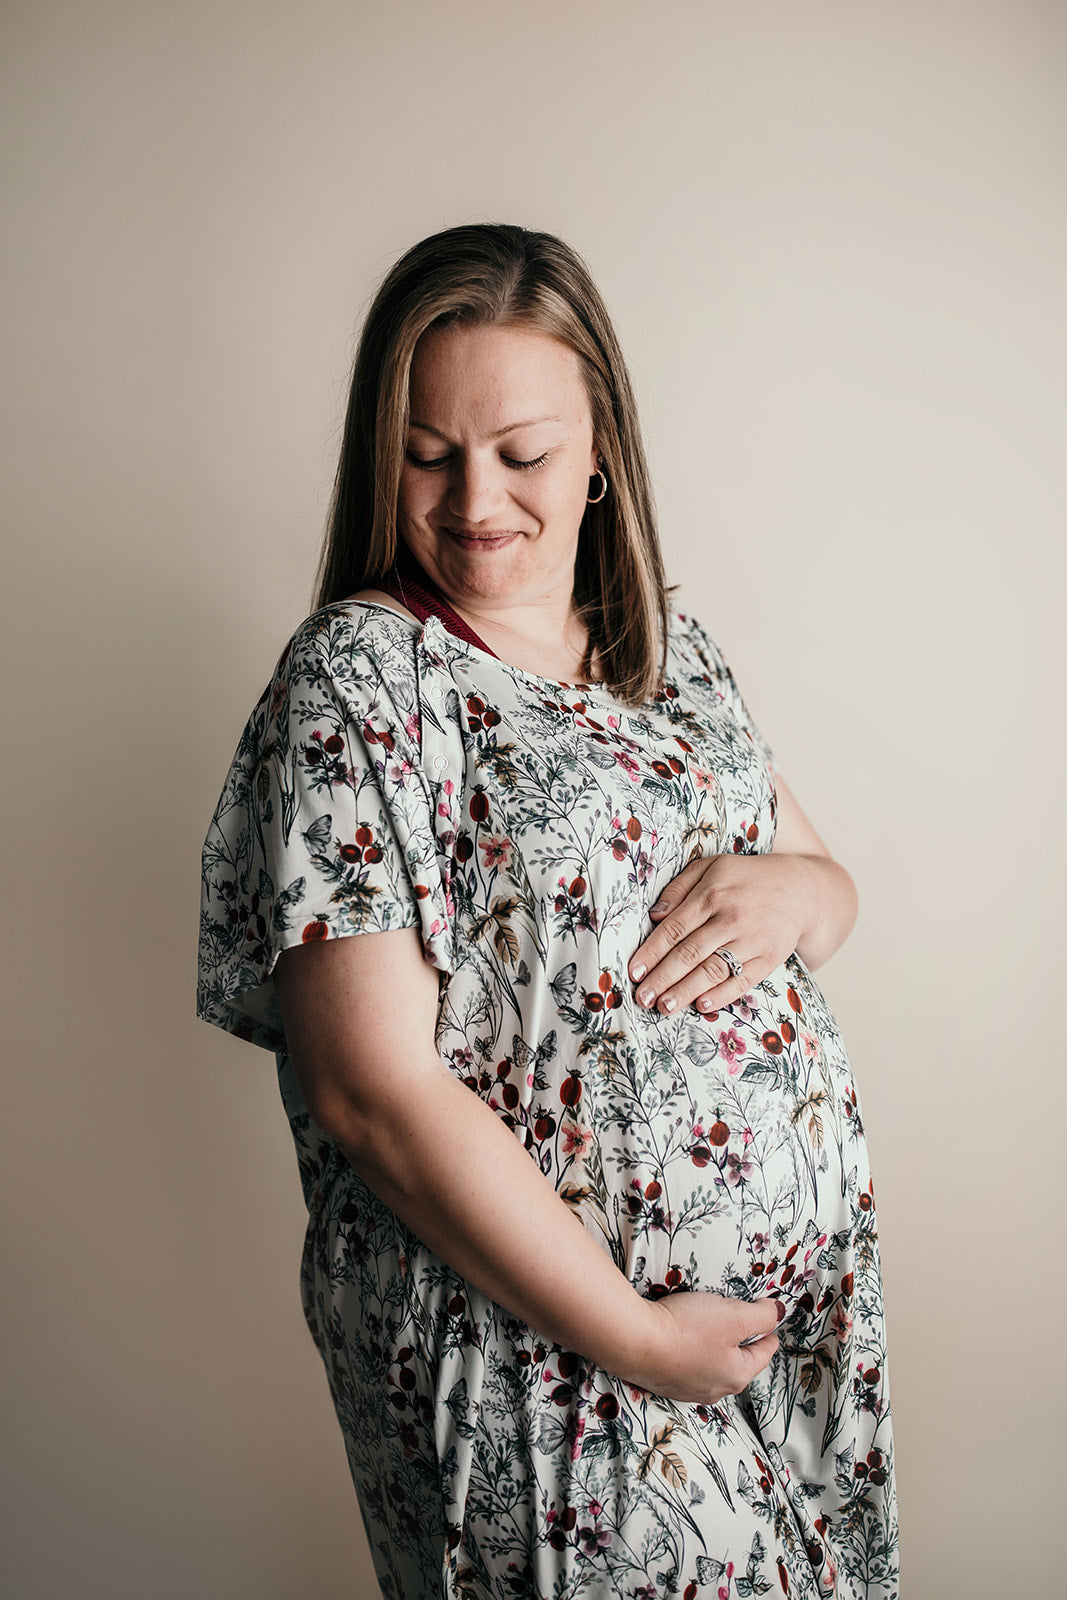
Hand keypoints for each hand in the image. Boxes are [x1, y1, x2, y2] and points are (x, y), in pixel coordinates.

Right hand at [626, 1290, 781, 1402]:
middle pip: (738, 1361)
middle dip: (740, 1341)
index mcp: (737, 1376)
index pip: (763, 1353)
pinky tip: (681, 1337)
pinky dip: (690, 1352)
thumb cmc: (684, 1329)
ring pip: (712, 1365)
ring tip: (708, 1326)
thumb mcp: (733, 1315)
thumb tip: (779, 1314)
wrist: (633, 1340)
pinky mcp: (664, 1382)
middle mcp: (714, 1389)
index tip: (770, 1321)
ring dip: (714, 1347)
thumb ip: (761, 1316)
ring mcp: (687, 1389)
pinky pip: (687, 1366)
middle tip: (739, 1321)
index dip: (769, 1331)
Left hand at [629, 852, 813, 1015]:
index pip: (675, 928)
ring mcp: (753, 939)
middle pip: (690, 953)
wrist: (802, 890)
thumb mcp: (712, 867)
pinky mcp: (770, 957)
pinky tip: (701, 1005)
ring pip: (713, 969)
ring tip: (664, 1007)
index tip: (633, 972)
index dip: (651, 952)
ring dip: (686, 991)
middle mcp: (732, 917)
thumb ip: (680, 887)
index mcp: (712, 894)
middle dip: (663, 978)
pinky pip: (743, 980)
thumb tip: (654, 915)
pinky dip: (722, 994)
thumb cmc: (746, 878)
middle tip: (642, 998)